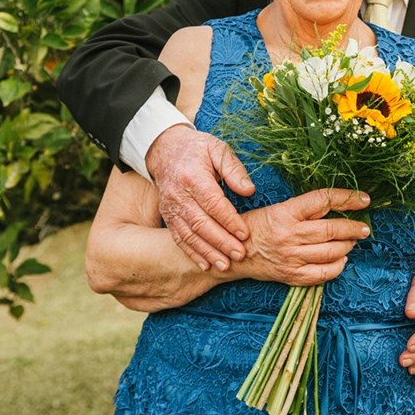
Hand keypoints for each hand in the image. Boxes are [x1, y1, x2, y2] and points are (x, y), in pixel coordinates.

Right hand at [146, 125, 255, 271]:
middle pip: (200, 223)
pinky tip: (206, 265)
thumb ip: (234, 169)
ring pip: (189, 235)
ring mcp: (170, 208)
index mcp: (192, 176)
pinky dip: (192, 253)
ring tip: (226, 266)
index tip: (245, 234)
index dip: (229, 221)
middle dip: (221, 242)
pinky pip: (179, 238)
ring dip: (208, 252)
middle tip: (240, 254)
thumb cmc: (197, 149)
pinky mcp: (168, 216)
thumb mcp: (217, 149)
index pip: (212, 203)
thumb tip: (249, 190)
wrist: (165, 150)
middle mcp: (178, 195)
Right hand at [241, 188, 370, 284]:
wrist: (236, 253)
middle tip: (364, 228)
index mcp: (285, 212)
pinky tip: (341, 259)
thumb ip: (306, 208)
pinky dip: (337, 266)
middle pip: (331, 230)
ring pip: (331, 252)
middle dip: (354, 228)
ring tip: (352, 241)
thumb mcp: (279, 208)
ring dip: (348, 246)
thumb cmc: (259, 226)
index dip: (347, 198)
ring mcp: (290, 257)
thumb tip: (338, 205)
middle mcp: (289, 235)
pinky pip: (323, 273)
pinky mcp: (291, 276)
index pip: (323, 200)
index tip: (364, 199)